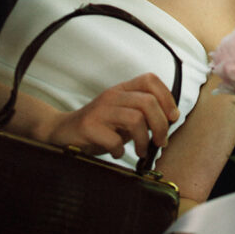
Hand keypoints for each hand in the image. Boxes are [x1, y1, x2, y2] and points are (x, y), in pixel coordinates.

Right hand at [44, 73, 179, 158]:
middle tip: (160, 142)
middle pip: (148, 102)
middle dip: (161, 125)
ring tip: (141, 151)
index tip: (172, 118)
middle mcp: (112, 95)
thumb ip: (142, 116)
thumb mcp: (122, 116)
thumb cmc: (99, 127)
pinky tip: (116, 153)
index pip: (150, 80)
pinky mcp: (88, 127)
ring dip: (144, 140)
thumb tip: (169, 124)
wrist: (62, 131)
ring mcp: (100, 110)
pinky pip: (115, 139)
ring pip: (136, 119)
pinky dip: (120, 151)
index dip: (167, 97)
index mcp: (122, 89)